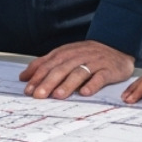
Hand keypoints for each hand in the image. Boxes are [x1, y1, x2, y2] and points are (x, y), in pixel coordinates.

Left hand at [18, 41, 134, 98]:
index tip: (28, 89)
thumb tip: (24, 77)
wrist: (117, 46)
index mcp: (66, 53)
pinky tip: (85, 92)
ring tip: (58, 95)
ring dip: (68, 84)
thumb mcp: (65, 55)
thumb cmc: (88, 54)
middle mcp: (79, 56)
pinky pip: (100, 77)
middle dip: (48, 82)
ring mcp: (94, 62)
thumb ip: (44, 64)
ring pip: (79, 73)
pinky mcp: (108, 70)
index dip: (38, 76)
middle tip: (39, 95)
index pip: (49, 64)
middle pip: (62, 69)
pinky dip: (92, 84)